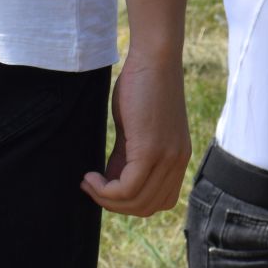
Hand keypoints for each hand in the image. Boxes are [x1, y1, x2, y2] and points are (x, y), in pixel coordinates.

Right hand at [81, 48, 189, 215]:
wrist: (154, 59)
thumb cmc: (142, 89)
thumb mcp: (135, 132)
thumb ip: (128, 159)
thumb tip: (111, 183)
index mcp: (178, 158)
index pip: (159, 202)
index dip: (129, 203)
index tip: (104, 186)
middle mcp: (178, 161)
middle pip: (147, 207)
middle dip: (114, 205)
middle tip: (91, 186)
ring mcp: (168, 157)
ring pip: (136, 202)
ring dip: (105, 199)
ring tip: (88, 181)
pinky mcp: (152, 150)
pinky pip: (127, 188)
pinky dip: (104, 190)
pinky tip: (89, 176)